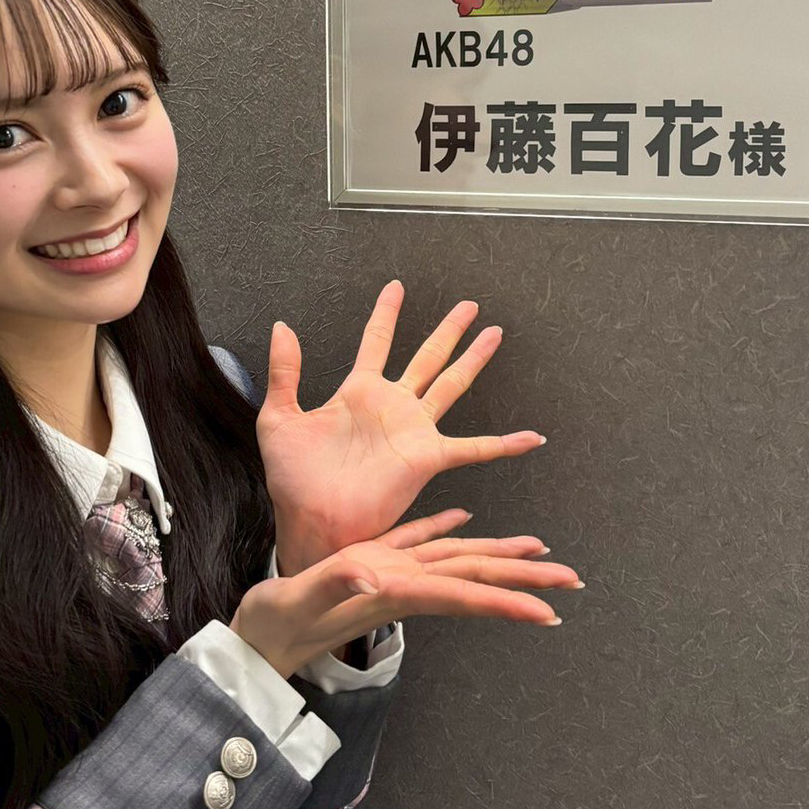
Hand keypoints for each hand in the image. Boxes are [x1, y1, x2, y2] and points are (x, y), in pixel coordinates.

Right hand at [229, 507, 580, 680]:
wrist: (253, 642)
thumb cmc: (274, 626)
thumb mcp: (300, 600)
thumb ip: (335, 582)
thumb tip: (372, 573)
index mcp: (393, 592)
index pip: (462, 594)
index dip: (506, 600)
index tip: (548, 610)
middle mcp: (400, 585)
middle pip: (473, 579)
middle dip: (524, 580)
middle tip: (571, 581)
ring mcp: (387, 576)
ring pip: (455, 562)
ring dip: (498, 557)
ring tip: (538, 551)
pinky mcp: (369, 564)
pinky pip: (419, 545)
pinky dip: (445, 531)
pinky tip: (463, 523)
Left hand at [257, 281, 550, 576]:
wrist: (309, 520)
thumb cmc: (292, 479)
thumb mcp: (278, 417)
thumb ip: (284, 372)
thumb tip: (282, 326)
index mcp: (357, 393)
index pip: (376, 342)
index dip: (386, 314)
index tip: (397, 288)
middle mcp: (391, 406)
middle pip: (426, 356)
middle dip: (447, 330)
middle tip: (468, 304)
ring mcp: (412, 430)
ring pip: (450, 384)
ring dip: (473, 359)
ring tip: (494, 334)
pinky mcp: (426, 457)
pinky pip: (473, 449)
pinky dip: (503, 445)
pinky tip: (530, 438)